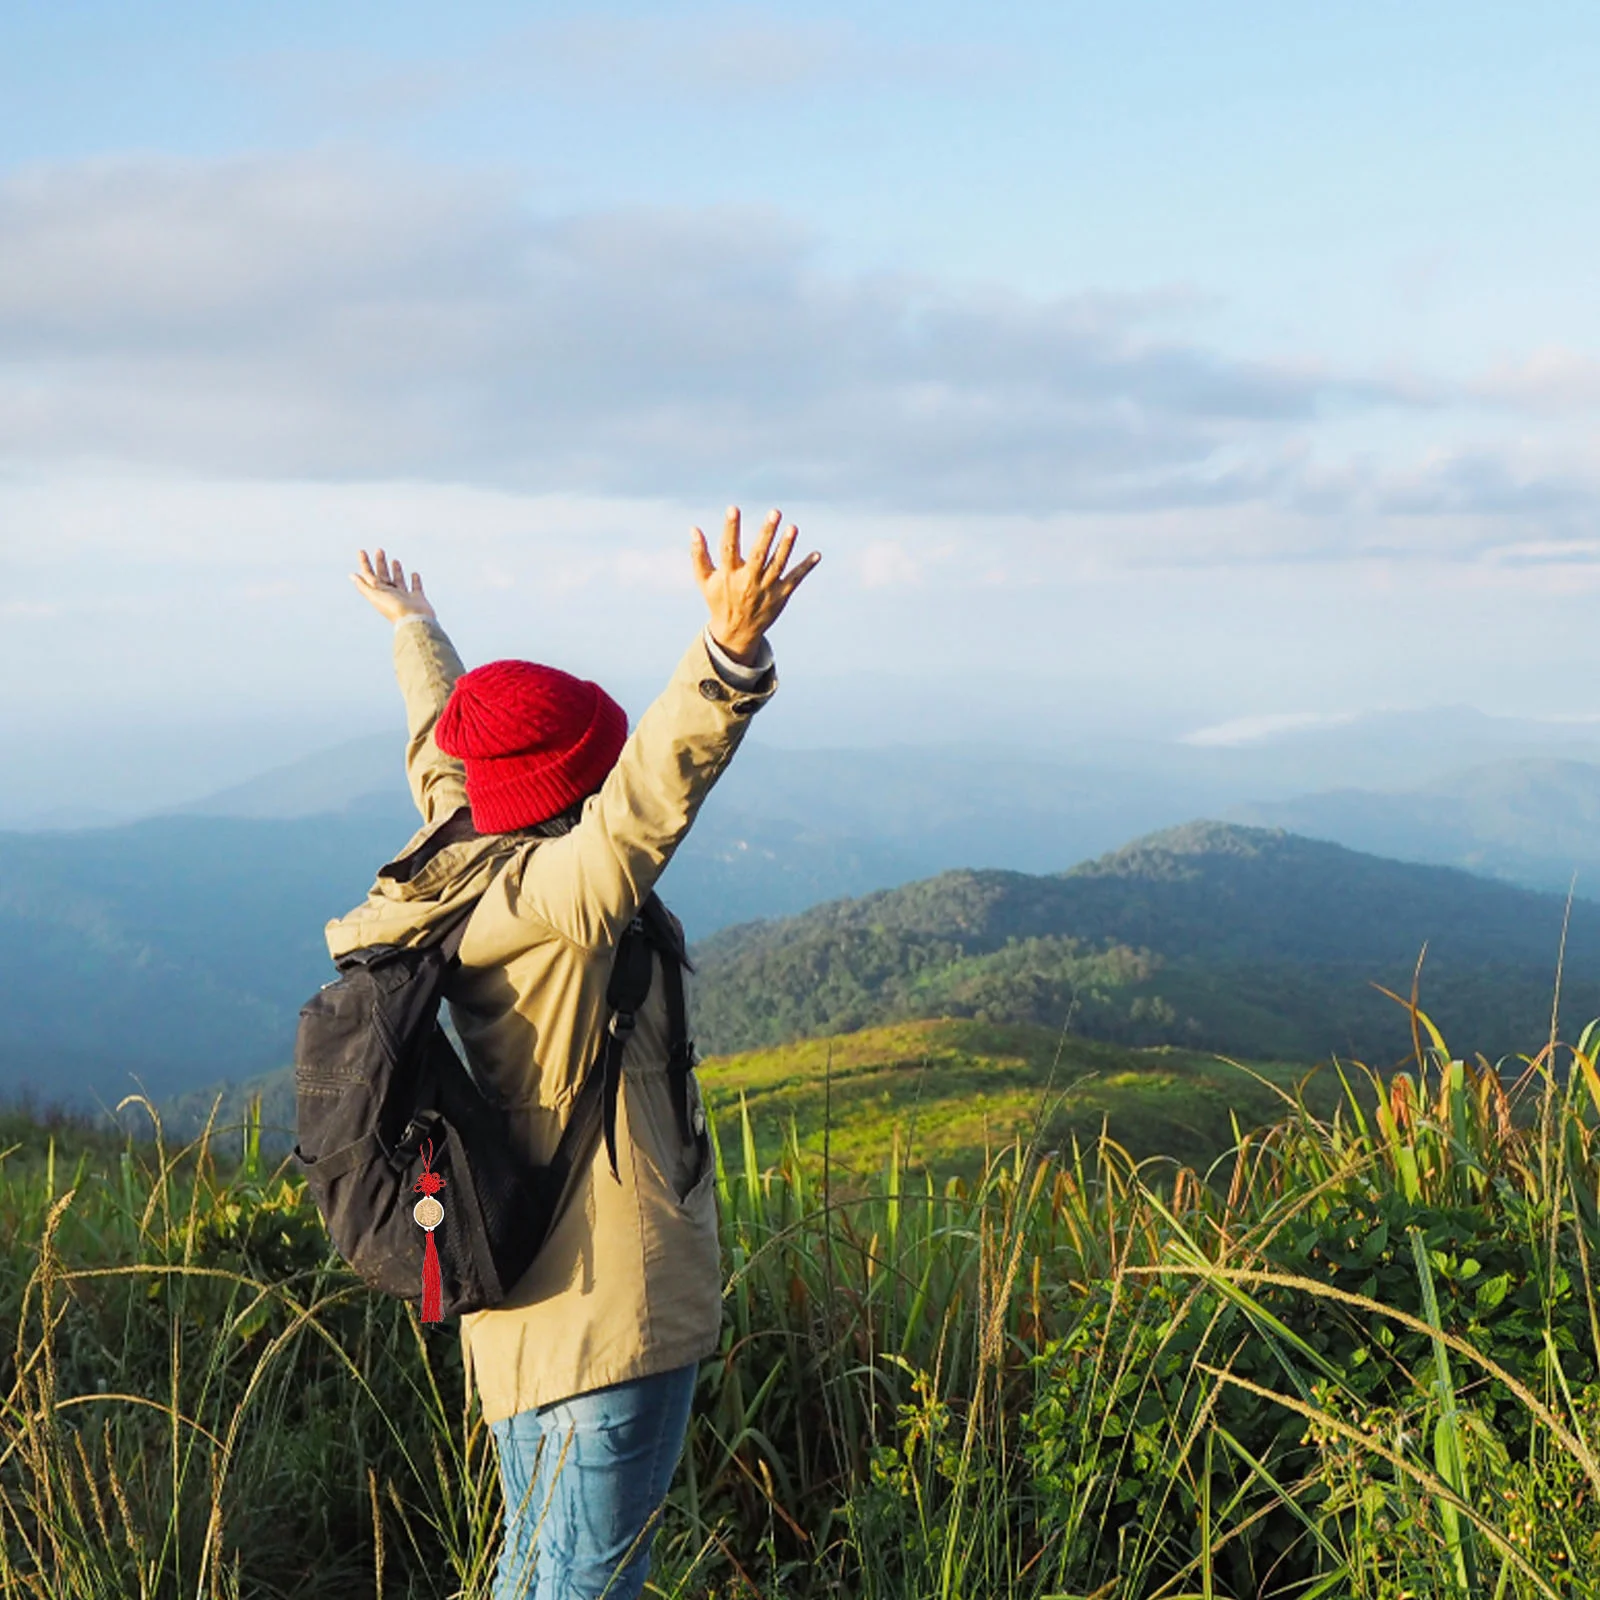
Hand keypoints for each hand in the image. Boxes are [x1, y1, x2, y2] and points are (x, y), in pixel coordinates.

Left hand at [350, 549, 435, 622]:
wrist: (413, 620)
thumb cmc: (393, 608)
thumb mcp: (375, 595)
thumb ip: (364, 586)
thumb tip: (352, 576)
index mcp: (379, 592)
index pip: (369, 575)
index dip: (364, 563)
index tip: (362, 551)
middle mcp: (390, 594)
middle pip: (383, 576)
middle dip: (380, 563)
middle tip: (379, 550)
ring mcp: (404, 596)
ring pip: (398, 580)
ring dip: (396, 571)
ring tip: (394, 560)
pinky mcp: (417, 598)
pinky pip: (416, 587)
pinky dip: (415, 580)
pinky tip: (414, 574)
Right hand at [690, 507, 819, 665]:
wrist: (736, 632)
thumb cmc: (719, 600)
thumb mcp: (705, 580)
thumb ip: (699, 554)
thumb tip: (693, 528)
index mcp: (728, 575)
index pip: (729, 548)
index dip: (730, 528)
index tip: (733, 508)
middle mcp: (748, 581)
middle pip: (759, 554)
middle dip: (766, 533)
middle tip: (775, 512)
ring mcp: (766, 588)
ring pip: (778, 565)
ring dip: (786, 546)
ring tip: (793, 528)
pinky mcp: (780, 595)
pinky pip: (795, 579)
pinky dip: (806, 567)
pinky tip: (816, 554)